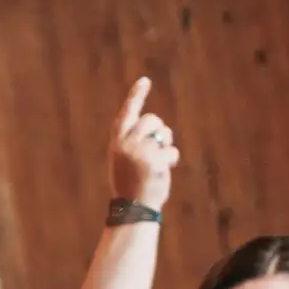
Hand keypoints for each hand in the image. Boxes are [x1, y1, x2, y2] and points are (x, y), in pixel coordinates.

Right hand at [109, 77, 180, 210]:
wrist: (132, 208)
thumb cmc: (130, 185)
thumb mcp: (125, 160)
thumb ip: (135, 142)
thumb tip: (156, 128)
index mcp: (116, 143)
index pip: (127, 114)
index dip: (136, 97)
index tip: (145, 81)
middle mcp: (126, 144)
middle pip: (152, 120)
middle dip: (159, 130)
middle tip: (156, 148)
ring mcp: (141, 152)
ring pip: (164, 133)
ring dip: (165, 145)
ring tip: (155, 164)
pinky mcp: (155, 160)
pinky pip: (171, 150)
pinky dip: (171, 160)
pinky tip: (162, 172)